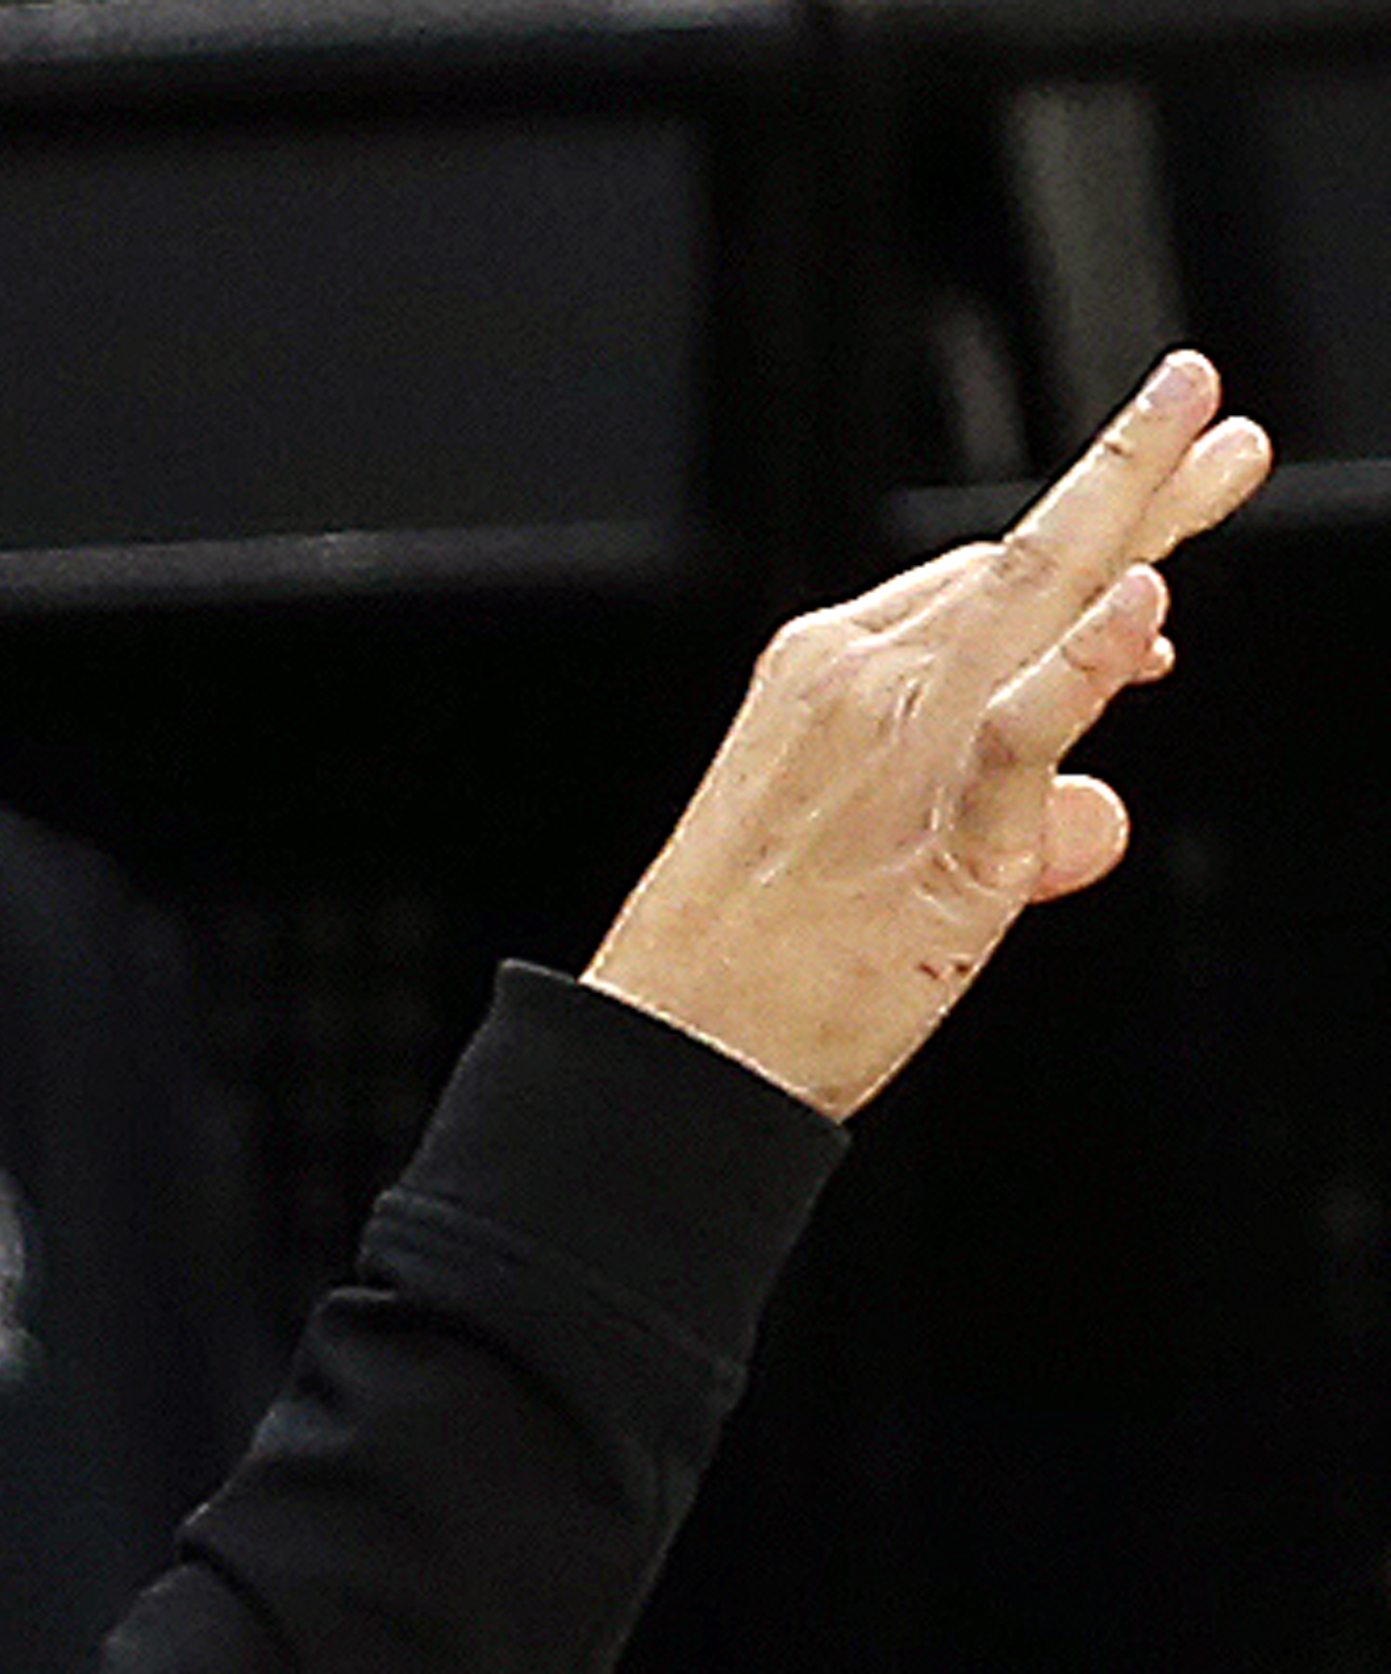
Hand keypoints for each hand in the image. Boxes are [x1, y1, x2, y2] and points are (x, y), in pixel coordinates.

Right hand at [583, 348, 1270, 1117]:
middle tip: (1200, 395)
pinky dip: (1084, 667)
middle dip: (1130, 473)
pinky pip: (1025, 734)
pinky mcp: (944, 835)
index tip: (1151, 565)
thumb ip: (998, 812)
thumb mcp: (873, 856)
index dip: (1077, 573)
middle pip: (1021, 559)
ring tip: (1223, 451)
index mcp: (819, 676)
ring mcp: (902, 749)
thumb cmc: (754, 973)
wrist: (676, 1052)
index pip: (972, 593)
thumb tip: (1091, 813)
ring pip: (1037, 601)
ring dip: (1142, 510)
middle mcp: (859, 683)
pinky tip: (1142, 605)